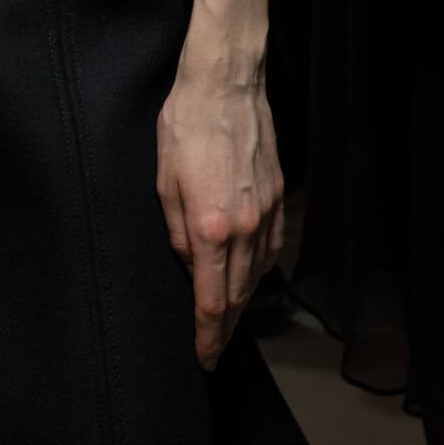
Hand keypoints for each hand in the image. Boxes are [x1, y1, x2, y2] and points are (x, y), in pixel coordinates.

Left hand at [157, 36, 284, 369]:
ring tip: (227, 321)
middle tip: (214, 351)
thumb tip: (190, 265)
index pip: (212, 300)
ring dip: (242, 302)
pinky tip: (249, 276)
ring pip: (258, 275)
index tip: (203, 358)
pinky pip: (272, 249)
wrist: (226, 85)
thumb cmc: (186, 127)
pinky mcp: (280, 198)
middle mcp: (246, 227)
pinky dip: (260, 271)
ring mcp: (268, 213)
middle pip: (238, 296)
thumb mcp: (163, 183)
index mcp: (212, 227)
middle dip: (224, 328)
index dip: (207, 335)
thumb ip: (177, 233)